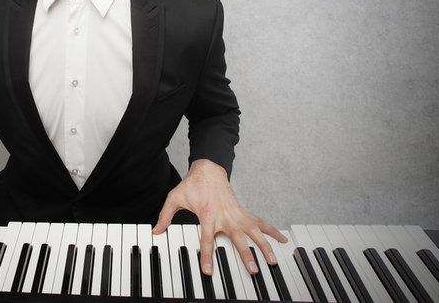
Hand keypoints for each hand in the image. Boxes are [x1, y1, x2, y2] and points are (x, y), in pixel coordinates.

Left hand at [152, 159, 285, 275]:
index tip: (209, 271)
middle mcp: (225, 216)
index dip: (207, 256)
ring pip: (254, 232)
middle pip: (237, 239)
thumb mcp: (175, 198)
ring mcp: (237, 214)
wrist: (209, 168)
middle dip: (245, 255)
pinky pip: (260, 223)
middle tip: (252, 270)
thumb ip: (165, 215)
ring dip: (264, 246)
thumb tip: (156, 231)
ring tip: (272, 261)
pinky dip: (272, 231)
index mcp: (208, 215)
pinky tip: (282, 240)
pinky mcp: (243, 212)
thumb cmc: (193, 185)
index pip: (207, 240)